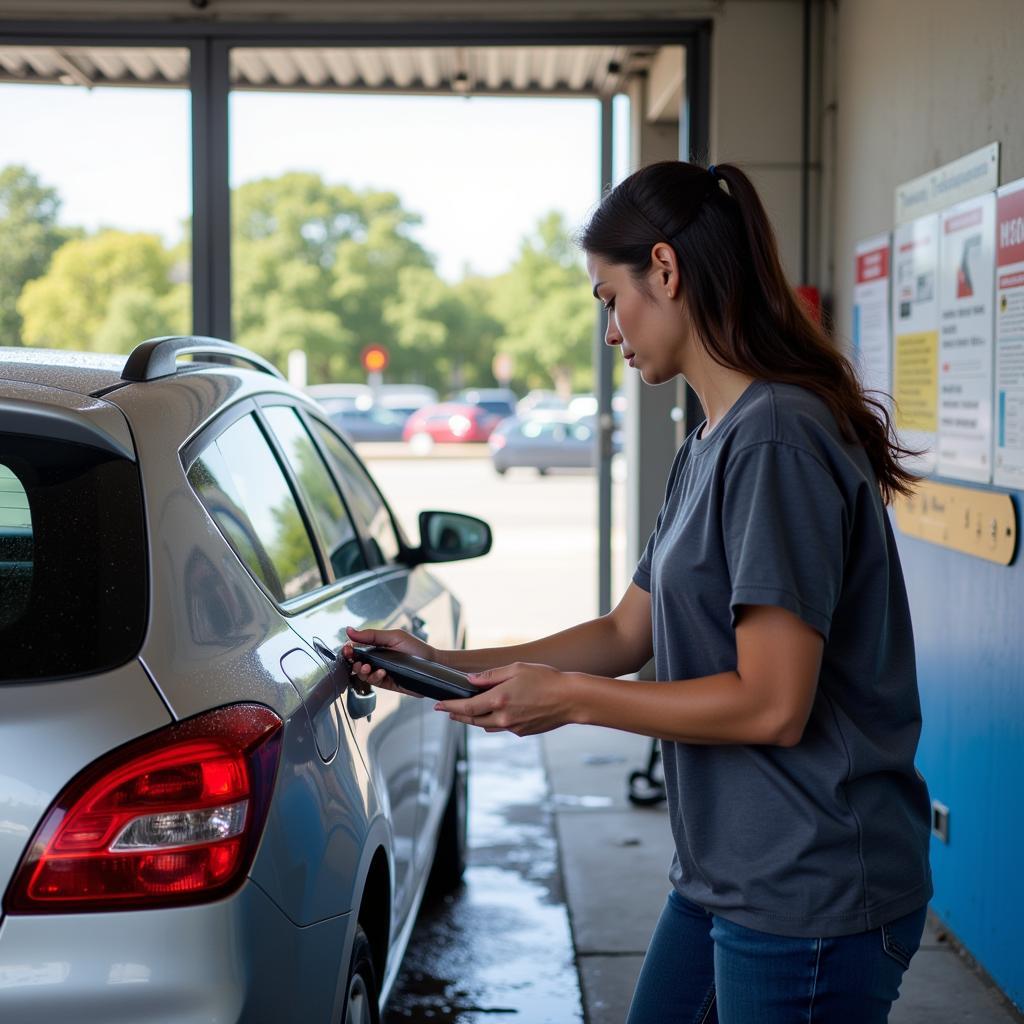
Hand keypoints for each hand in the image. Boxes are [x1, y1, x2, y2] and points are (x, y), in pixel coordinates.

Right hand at [341, 626, 436, 697]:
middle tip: (356, 661)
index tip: (347, 649)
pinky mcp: (387, 683)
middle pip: (356, 663)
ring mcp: (381, 672)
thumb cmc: (415, 648)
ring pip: (363, 675)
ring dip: (362, 671)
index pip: (357, 648)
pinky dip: (375, 677)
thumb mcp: (393, 637)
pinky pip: (375, 682)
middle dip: (353, 663)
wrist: (433, 664)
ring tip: (367, 668)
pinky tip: (381, 672)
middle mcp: (377, 660)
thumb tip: (349, 630)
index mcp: (376, 647)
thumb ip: (371, 635)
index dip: (349, 650)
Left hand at [436, 662, 575, 735]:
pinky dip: (495, 721)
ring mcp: (513, 727)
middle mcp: (503, 717)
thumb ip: (491, 676)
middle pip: (473, 720)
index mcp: (499, 700)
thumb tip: (470, 681)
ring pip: (487, 726)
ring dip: (475, 720)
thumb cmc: (546, 679)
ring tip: (469, 712)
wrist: (571, 699)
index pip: (466, 707)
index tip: (438, 705)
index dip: (450, 707)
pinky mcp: (523, 732)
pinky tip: (497, 713)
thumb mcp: (516, 669)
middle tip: (448, 711)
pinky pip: (502, 728)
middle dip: (458, 715)